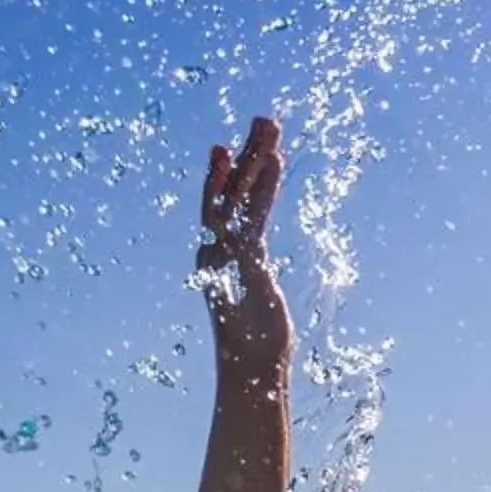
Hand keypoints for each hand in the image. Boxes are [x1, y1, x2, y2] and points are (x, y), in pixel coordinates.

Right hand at [199, 116, 291, 373]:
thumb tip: (253, 271)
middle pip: (228, 191)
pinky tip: (275, 161)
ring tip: (267, 126)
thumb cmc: (255, 346)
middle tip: (262, 118)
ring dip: (255, 158)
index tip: (231, 146)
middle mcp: (215, 250)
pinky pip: (254, 215)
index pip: (222, 206)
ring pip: (238, 195)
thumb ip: (252, 277)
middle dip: (245, 153)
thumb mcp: (256, 301)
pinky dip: (263, 187)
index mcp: (217, 256)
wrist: (250, 373)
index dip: (227, 175)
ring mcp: (226, 254)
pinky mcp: (244, 262)